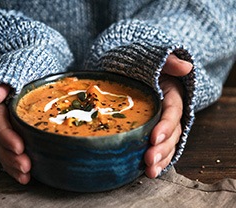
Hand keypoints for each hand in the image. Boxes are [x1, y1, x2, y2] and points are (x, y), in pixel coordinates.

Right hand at [0, 84, 30, 183]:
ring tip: (25, 176)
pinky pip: (8, 155)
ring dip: (12, 166)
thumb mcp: (12, 77)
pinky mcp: (9, 139)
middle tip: (26, 166)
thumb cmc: (22, 76)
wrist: (25, 79)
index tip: (19, 147)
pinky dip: (14, 168)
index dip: (6, 136)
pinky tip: (24, 178)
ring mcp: (2, 132)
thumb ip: (0, 87)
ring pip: (2, 151)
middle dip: (11, 156)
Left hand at [144, 54, 192, 177]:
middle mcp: (170, 112)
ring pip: (168, 144)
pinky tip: (148, 172)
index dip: (165, 126)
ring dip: (160, 159)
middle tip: (149, 160)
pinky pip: (159, 147)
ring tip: (149, 171)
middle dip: (162, 148)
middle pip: (172, 133)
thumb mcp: (155, 60)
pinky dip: (157, 160)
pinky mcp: (154, 131)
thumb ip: (168, 62)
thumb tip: (186, 67)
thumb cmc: (143, 66)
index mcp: (172, 95)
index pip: (172, 112)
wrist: (132, 72)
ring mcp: (163, 124)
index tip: (153, 138)